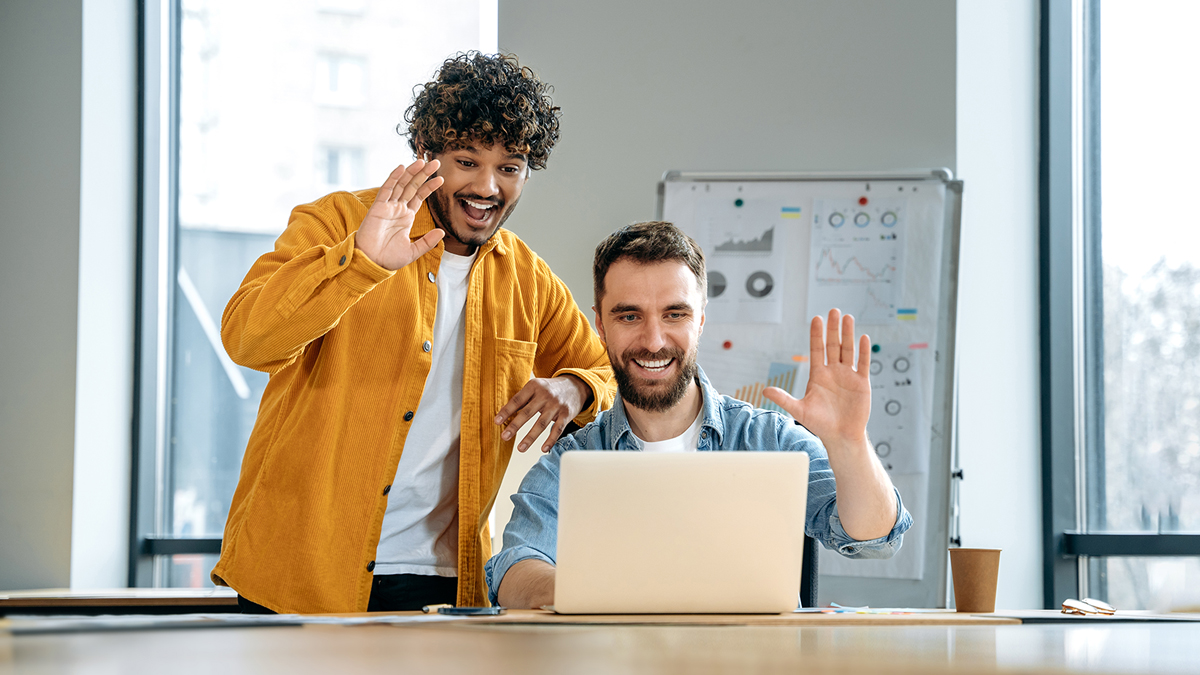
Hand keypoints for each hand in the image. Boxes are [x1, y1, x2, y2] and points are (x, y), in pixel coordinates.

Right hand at [354, 160, 444, 270]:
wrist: (371, 262)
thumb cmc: (388, 258)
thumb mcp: (413, 251)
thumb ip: (427, 242)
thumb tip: (442, 232)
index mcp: (406, 217)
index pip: (419, 197)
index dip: (429, 187)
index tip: (441, 178)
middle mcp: (397, 209)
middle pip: (412, 186)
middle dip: (423, 174)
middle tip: (435, 161)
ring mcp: (388, 207)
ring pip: (401, 184)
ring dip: (411, 172)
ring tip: (422, 161)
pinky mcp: (378, 207)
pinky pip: (386, 189)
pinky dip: (393, 178)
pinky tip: (401, 168)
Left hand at [494, 375, 590, 452]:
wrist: (575, 386)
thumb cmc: (550, 389)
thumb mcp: (536, 387)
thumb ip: (522, 398)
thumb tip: (503, 413)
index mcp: (534, 386)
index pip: (518, 400)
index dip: (507, 411)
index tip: (496, 422)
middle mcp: (545, 395)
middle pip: (528, 412)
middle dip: (515, 426)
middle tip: (504, 437)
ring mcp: (557, 405)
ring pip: (542, 423)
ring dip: (530, 437)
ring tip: (520, 449)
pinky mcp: (566, 415)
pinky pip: (558, 430)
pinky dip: (550, 440)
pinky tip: (543, 449)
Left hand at [764, 309, 870, 444]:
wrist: (841, 436)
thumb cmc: (820, 424)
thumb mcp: (799, 410)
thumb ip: (783, 399)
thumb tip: (765, 390)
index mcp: (818, 375)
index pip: (817, 350)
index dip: (816, 335)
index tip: (816, 319)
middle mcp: (833, 372)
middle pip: (833, 345)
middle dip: (833, 329)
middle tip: (833, 311)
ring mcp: (848, 376)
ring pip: (848, 350)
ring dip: (848, 334)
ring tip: (848, 318)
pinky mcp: (861, 383)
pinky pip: (863, 363)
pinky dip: (863, 351)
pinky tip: (863, 337)